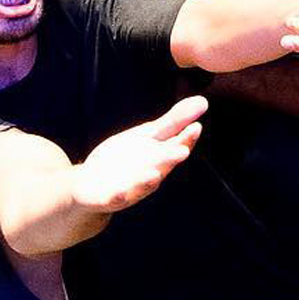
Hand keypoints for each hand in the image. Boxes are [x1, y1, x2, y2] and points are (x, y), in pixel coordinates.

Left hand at [70, 95, 206, 212]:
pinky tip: (118, 192)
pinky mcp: (111, 197)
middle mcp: (151, 174)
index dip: (187, 138)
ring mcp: (132, 187)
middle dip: (171, 158)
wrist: (95, 185)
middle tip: (183, 150)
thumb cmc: (128, 158)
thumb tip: (203, 100)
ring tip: (154, 174)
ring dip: (148, 181)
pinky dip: (119, 196)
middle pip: (163, 166)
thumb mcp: (148, 135)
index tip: (196, 126)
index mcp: (161, 157)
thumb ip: (174, 121)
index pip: (177, 146)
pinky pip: (116, 198)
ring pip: (142, 185)